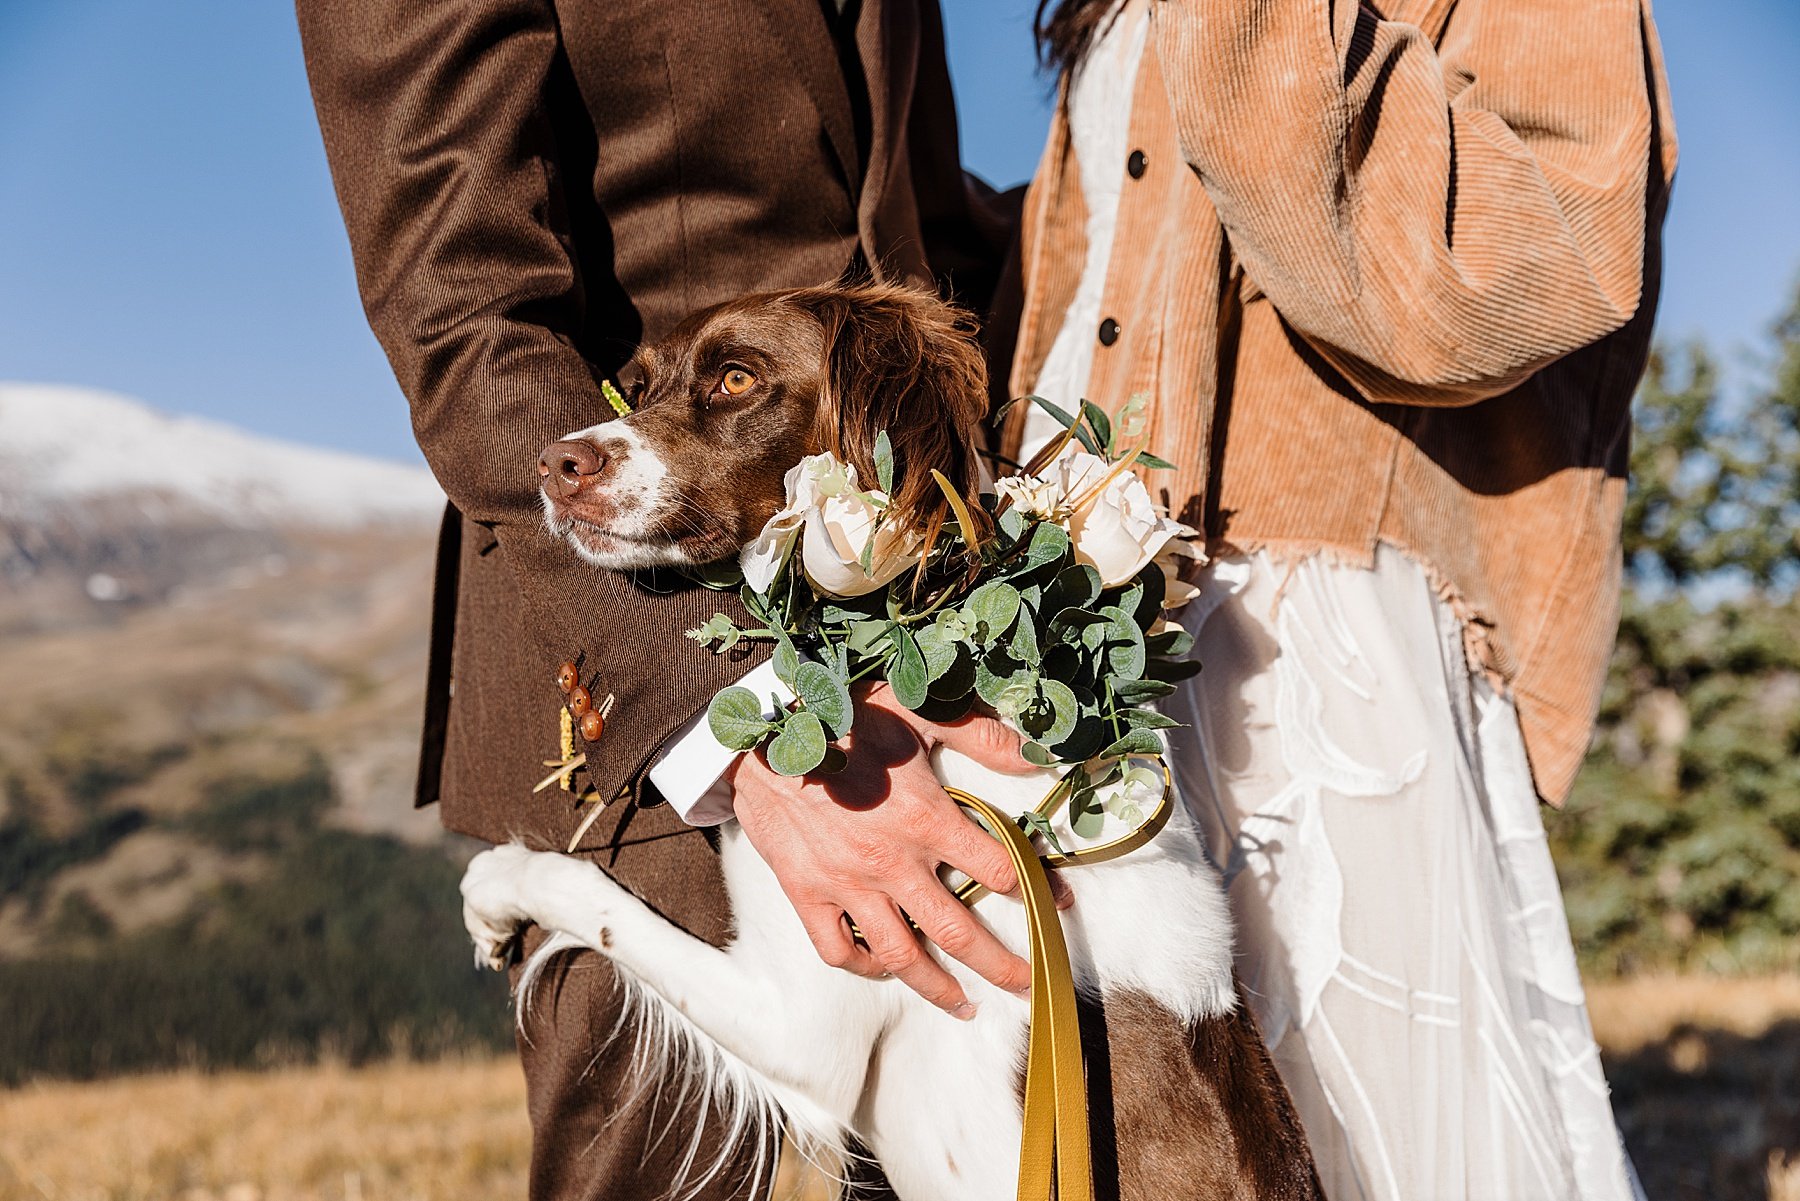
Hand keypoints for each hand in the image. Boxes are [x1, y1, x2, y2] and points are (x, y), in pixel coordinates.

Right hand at [729, 682, 1041, 1017]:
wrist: (764, 732)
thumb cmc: (845, 716)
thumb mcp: (918, 711)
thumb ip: (980, 736)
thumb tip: (1036, 755)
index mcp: (926, 819)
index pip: (997, 870)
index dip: (1036, 890)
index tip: (1059, 903)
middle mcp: (891, 863)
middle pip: (958, 932)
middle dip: (1000, 966)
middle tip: (1029, 986)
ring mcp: (847, 885)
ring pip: (902, 955)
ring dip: (938, 987)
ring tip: (966, 1005)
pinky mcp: (807, 894)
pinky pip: (838, 949)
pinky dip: (864, 968)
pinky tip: (885, 970)